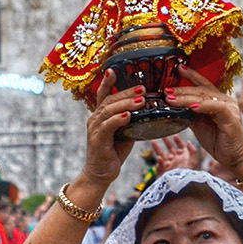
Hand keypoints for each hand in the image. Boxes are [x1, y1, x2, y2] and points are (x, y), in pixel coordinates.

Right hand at [79, 70, 138, 186]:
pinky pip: (108, 127)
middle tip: (143, 88)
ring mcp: (95, 130)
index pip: (103, 94)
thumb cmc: (113, 151)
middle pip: (109, 100)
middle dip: (126, 92)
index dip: (108, 82)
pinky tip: (128, 116)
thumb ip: (131, 119)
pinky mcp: (98, 141)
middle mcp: (95, 120)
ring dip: (126, 104)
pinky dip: (118, 119)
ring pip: (109, 111)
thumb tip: (147, 107)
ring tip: (141, 100)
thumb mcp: (124, 132)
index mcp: (101, 115)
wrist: (100, 174)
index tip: (113, 69)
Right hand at [151, 135, 199, 172]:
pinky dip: (159, 162)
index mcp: (184, 158)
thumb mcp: (194, 162)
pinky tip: (160, 159)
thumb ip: (193, 151)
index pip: (181, 146)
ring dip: (157, 148)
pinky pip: (159, 166)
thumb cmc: (189, 175)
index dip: (178, 140)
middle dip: (166, 142)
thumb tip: (189, 141)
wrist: (182, 188)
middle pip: (170, 149)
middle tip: (161, 134)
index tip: (174, 135)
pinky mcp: (163, 173)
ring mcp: (169, 167)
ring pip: (162, 155)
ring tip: (152, 140)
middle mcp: (176, 161)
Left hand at [164, 66, 242, 175]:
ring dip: (187, 98)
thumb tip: (173, 106)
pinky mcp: (231, 117)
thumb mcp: (199, 125)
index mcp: (218, 100)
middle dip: (182, 89)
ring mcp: (229, 107)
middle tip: (166, 90)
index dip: (191, 76)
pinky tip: (192, 107)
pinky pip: (217, 108)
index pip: (203, 85)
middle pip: (201, 90)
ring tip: (171, 98)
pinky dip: (204, 106)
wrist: (234, 157)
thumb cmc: (218, 140)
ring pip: (206, 97)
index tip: (178, 68)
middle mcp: (225, 100)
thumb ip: (190, 114)